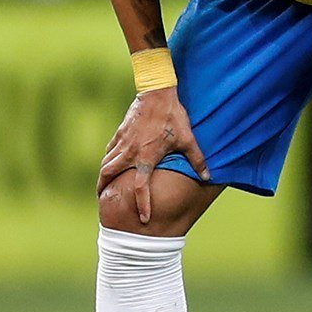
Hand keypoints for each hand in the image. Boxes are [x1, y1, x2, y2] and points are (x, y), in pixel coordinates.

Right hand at [96, 88, 209, 224]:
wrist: (156, 92)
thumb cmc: (173, 116)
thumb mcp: (188, 139)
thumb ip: (197, 159)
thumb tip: (208, 176)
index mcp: (146, 158)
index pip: (140, 187)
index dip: (142, 204)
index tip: (143, 219)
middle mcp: (130, 153)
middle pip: (108, 175)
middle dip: (103, 188)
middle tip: (103, 198)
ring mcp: (122, 142)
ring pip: (106, 162)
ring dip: (103, 175)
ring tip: (102, 184)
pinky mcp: (120, 132)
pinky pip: (109, 150)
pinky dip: (107, 159)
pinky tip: (109, 162)